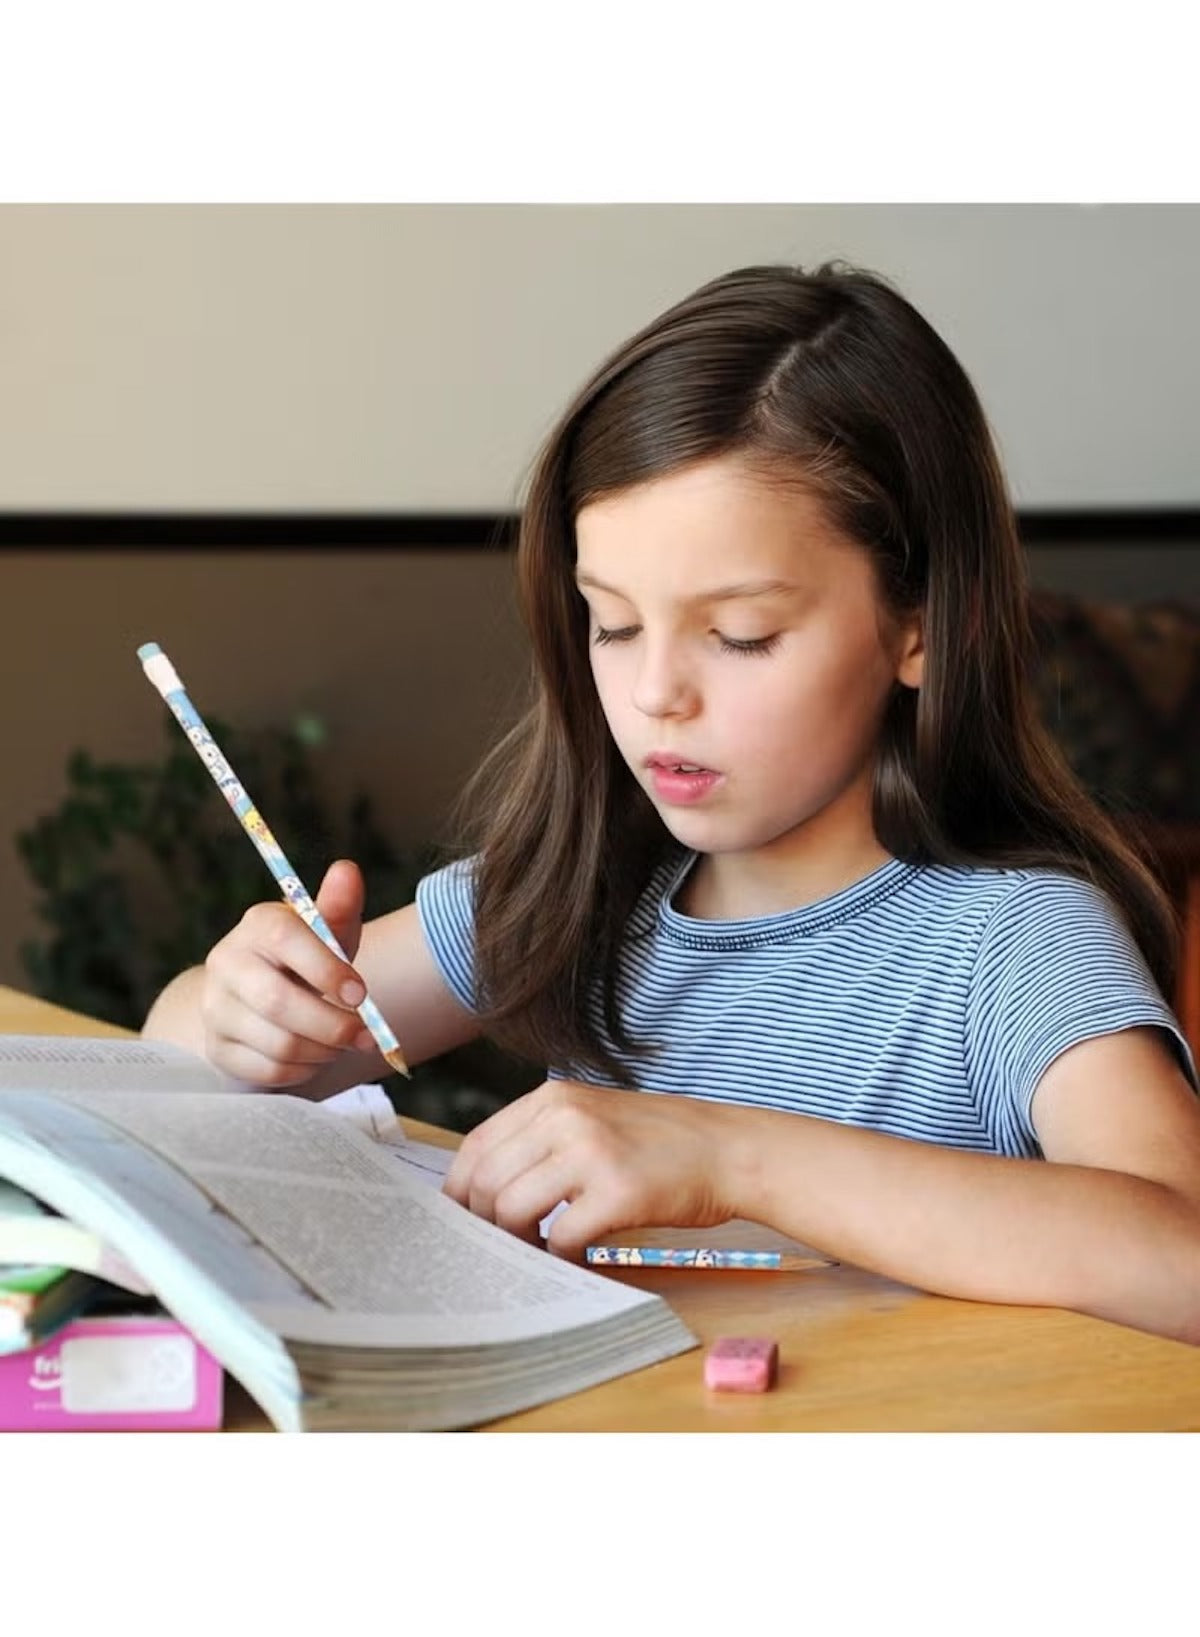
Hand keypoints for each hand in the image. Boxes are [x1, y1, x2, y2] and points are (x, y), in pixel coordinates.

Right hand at [200, 858, 372, 1087]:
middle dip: (332, 1025)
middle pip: (277, 1002)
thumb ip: (339, 905)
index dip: (327, 969)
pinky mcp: (218, 1048)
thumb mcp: (326, 931)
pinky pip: (268, 1071)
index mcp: (258, 925)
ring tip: (343, 1044)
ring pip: (277, 1043)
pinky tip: (317, 1058)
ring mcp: (216, 1008)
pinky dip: (304, 1071)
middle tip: (365, 1036)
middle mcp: (227, 962)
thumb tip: (348, 870)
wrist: (258, 994)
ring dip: (323, 1051)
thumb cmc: (305, 958)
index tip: (362, 995)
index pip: (286, 940)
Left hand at [442, 1078, 739, 1256]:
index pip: (476, 1146)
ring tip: (540, 1251)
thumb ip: (542, 1140)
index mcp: (553, 1097)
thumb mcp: (594, 1118)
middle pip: (485, 1183)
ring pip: (511, 1210)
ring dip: (518, 1242)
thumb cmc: (661, 1142)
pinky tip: (576, 1258)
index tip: (462, 1221)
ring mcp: (590, 1152)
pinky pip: (559, 1237)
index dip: (459, 1191)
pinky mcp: (617, 1191)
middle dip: (485, 1224)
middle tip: (504, 1246)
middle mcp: (565, 1117)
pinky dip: (560, 1258)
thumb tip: (483, 1192)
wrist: (729, 1149)